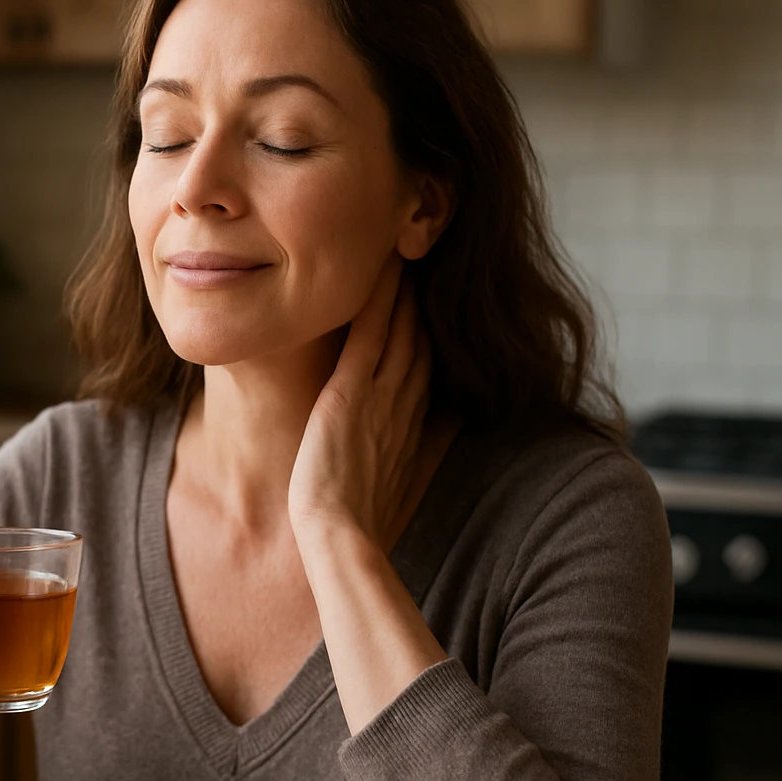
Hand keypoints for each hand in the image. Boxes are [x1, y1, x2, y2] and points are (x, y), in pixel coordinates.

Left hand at [288, 258, 431, 545]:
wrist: (339, 538)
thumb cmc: (361, 524)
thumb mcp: (399, 487)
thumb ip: (416, 459)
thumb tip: (441, 440)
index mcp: (413, 427)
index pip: (426, 366)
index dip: (430, 330)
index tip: (432, 299)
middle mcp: (404, 404)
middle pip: (420, 338)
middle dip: (426, 297)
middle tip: (429, 254)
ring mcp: (381, 396)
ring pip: (400, 326)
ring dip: (406, 285)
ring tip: (409, 242)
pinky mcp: (351, 393)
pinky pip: (369, 333)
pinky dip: (377, 298)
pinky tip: (381, 265)